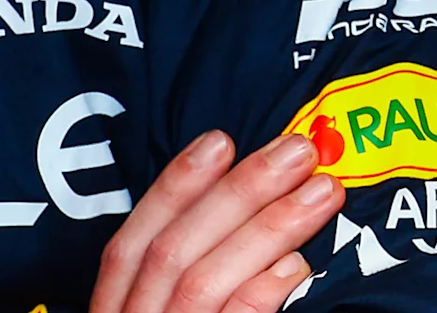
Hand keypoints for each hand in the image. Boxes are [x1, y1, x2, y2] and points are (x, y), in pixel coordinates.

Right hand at [90, 131, 344, 312]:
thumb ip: (179, 280)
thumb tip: (232, 217)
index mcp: (114, 311)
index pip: (133, 240)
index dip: (175, 186)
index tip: (220, 140)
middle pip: (174, 250)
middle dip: (237, 193)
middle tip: (296, 152)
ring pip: (204, 280)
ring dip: (267, 229)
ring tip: (322, 193)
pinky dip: (261, 291)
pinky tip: (297, 265)